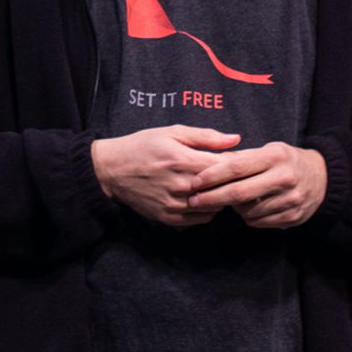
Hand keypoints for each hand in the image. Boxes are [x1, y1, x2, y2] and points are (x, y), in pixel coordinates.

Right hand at [91, 125, 242, 225]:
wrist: (111, 170)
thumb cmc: (143, 146)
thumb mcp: (172, 132)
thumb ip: (206, 137)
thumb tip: (237, 139)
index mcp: (184, 161)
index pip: (227, 167)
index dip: (238, 164)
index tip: (240, 159)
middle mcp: (182, 186)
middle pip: (224, 189)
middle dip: (232, 181)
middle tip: (234, 174)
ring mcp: (176, 205)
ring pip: (215, 206)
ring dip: (221, 196)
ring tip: (218, 185)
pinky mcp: (169, 218)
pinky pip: (202, 218)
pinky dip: (208, 209)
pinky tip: (205, 197)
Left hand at [185, 141, 328, 228]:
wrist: (323, 178)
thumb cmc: (286, 161)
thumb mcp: (268, 150)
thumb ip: (241, 157)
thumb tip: (207, 164)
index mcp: (275, 156)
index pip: (236, 167)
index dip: (212, 176)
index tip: (194, 182)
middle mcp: (284, 178)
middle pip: (239, 193)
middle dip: (211, 198)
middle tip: (193, 200)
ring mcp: (290, 200)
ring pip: (247, 210)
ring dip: (231, 208)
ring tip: (226, 200)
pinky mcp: (292, 217)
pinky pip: (258, 222)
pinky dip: (246, 217)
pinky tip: (246, 208)